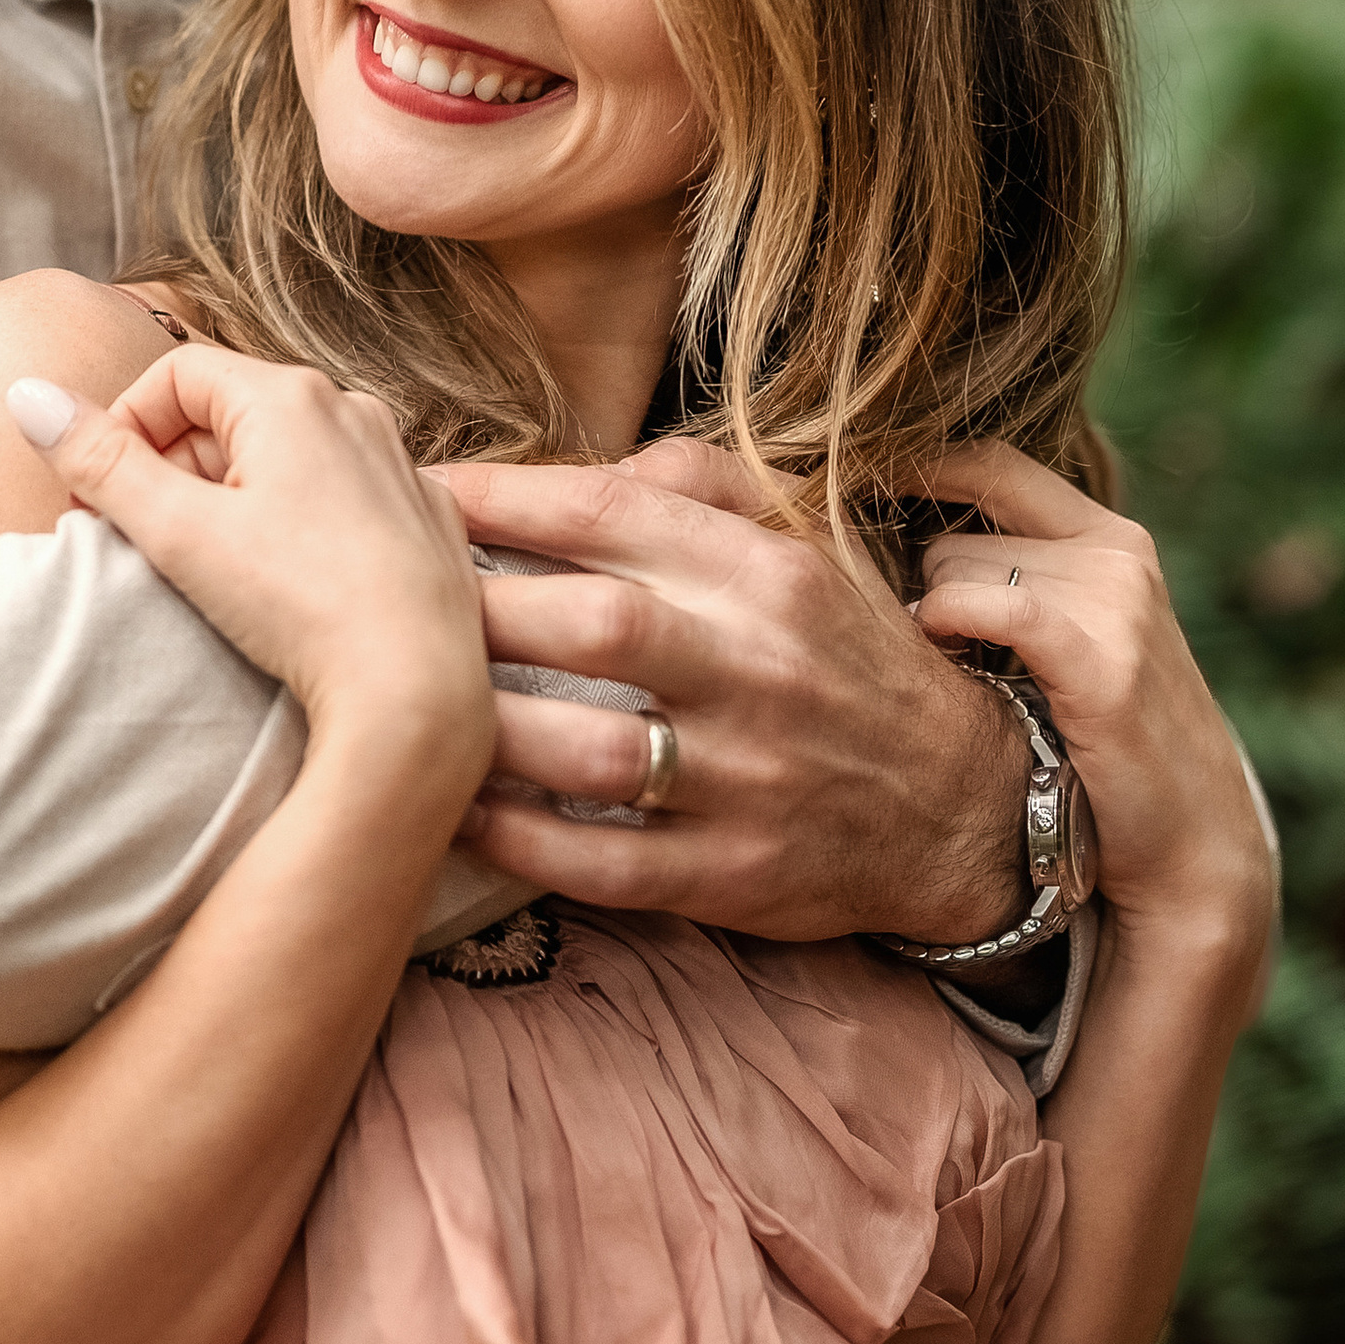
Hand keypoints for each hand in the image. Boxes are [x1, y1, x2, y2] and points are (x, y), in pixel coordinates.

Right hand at [8, 348, 491, 782]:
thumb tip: (26, 396)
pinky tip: (288, 592)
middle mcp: (354, 412)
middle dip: (175, 472)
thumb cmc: (299, 607)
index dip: (123, 430)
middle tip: (147, 547)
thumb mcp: (178, 533)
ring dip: (234, 502)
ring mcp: (399, 466)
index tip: (100, 502)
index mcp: (291, 398)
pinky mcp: (426, 522)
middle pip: (230, 416)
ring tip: (216, 577)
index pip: (175, 375)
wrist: (418, 695)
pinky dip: (299, 529)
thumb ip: (99, 462)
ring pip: (287, 461)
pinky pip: (342, 502)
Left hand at [437, 444, 1033, 943]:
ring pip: (591, 747)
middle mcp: (759, 668)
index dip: (499, 499)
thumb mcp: (801, 544)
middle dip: (475, 609)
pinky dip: (518, 839)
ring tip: (397, 706)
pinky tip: (453, 810)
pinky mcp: (735, 874)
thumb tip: (588, 469)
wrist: (961, 805)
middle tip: (383, 598)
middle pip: (592, 625)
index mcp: (767, 575)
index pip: (612, 515)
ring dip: (482, 728)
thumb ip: (698, 487)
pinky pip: (604, 862)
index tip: (415, 490)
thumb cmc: (845, 656)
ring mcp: (748, 778)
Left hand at [915, 442, 1278, 975]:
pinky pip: (985, 604)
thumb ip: (1004, 580)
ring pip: (951, 569)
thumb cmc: (1102, 747)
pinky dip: (946, 621)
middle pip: (953, 528)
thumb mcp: (1067, 639)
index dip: (909, 466)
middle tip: (916, 653)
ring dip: (927, 622)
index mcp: (1109, 537)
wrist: (1193, 846)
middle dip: (914, 584)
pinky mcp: (1102, 658)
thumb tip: (886, 542)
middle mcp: (1116, 552)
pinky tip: (940, 654)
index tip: (837, 488)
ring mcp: (1115, 600)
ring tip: (955, 688)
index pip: (988, 461)